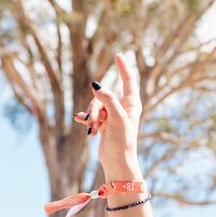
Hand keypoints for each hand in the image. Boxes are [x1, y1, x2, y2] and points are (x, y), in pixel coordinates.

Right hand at [76, 52, 142, 179]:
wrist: (117, 162)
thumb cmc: (122, 141)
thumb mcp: (116, 118)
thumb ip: (108, 100)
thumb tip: (96, 85)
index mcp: (132, 104)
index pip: (128, 80)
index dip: (123, 67)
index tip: (118, 54)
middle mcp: (124, 107)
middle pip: (103, 95)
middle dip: (95, 107)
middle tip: (95, 122)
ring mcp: (113, 115)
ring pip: (95, 105)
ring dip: (91, 117)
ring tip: (93, 131)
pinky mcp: (104, 123)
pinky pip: (91, 114)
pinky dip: (87, 120)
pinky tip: (83, 124)